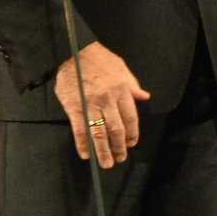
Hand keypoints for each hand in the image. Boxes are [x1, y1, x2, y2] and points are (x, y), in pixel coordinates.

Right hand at [54, 41, 150, 167]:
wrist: (73, 52)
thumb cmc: (99, 58)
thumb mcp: (121, 67)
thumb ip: (132, 84)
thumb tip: (144, 97)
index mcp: (121, 90)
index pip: (131, 118)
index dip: (132, 134)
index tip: (131, 144)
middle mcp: (108, 100)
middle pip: (116, 130)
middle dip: (119, 147)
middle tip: (120, 158)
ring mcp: (90, 105)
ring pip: (99, 134)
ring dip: (103, 151)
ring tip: (106, 163)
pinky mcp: (74, 108)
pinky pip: (79, 130)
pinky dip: (83, 144)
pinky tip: (86, 155)